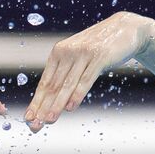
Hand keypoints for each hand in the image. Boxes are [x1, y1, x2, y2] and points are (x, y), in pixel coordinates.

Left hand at [25, 12, 154, 130]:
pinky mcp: (99, 56)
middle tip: (34, 125)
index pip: (45, 83)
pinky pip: (86, 79)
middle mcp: (67, 52)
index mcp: (58, 53)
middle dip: (42, 108)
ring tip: (49, 120)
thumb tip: (54, 101)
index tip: (28, 118)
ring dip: (57, 105)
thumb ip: (66, 74)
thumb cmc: (99, 48)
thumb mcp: (78, 57)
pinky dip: (77, 94)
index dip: (36, 102)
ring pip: (67, 85)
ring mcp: (83, 54)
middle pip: (53, 86)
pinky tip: (70, 107)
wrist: (126, 28)